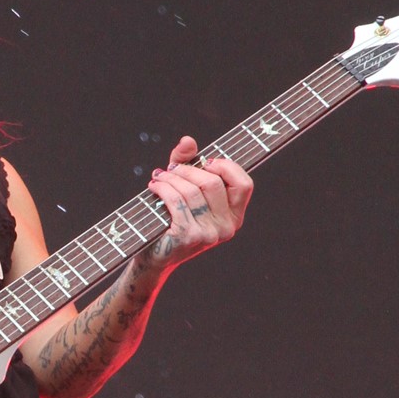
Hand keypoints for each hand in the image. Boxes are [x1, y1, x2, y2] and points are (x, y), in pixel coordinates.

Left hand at [148, 134, 251, 267]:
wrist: (155, 257)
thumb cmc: (172, 219)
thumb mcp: (184, 188)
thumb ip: (188, 162)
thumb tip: (188, 140)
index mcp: (234, 217)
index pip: (244, 184)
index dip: (226, 166)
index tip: (205, 162)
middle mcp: (227, 227)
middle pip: (213, 182)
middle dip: (188, 169)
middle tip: (170, 169)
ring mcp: (209, 234)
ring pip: (192, 190)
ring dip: (171, 178)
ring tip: (158, 177)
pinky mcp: (188, 236)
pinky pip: (177, 200)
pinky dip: (163, 188)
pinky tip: (154, 187)